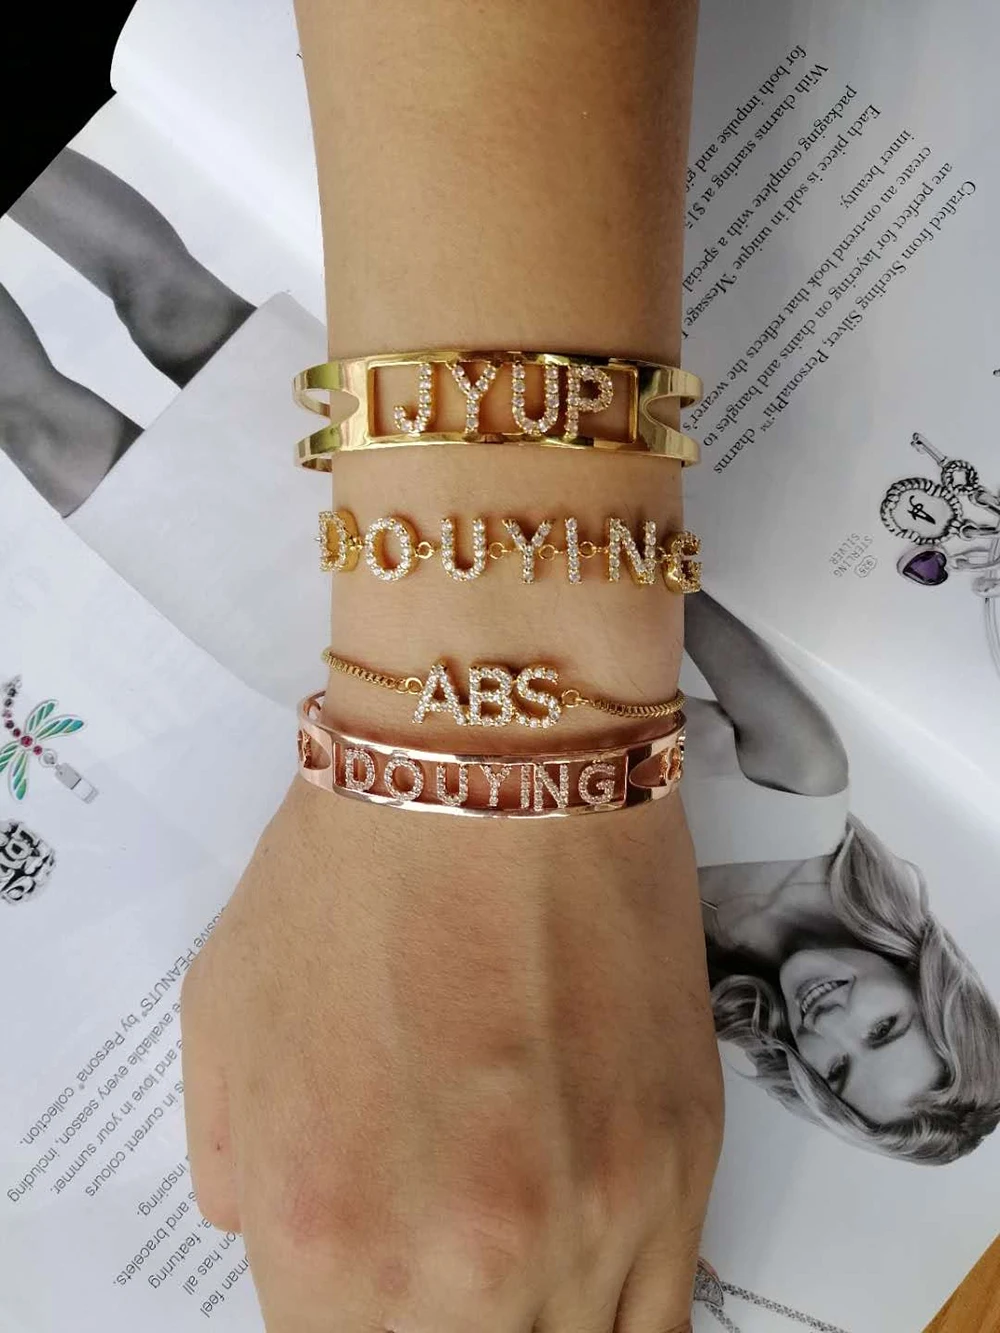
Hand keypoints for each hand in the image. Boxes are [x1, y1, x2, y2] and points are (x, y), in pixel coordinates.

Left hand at [181, 777, 722, 1331]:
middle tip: (432, 1261)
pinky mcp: (685, 1164)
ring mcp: (594, 1222)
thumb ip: (232, 1167)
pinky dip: (611, 1309)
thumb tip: (266, 1231)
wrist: (503, 764)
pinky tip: (582, 1259)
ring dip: (528, 1327)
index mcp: (327, 1237)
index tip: (363, 1286)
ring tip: (508, 1264)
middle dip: (432, 1329)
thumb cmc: (352, 871)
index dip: (346, 1326)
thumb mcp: (224, 1016)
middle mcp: (467, 1265)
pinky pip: (663, 1313)